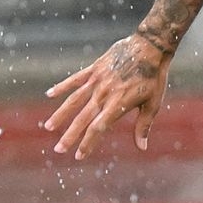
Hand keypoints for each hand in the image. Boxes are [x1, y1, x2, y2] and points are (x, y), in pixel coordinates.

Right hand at [43, 32, 171, 158]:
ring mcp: (97, 81)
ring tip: (49, 127)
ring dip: (61, 114)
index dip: (88, 143)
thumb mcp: (153, 103)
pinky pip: (75, 79)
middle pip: (83, 118)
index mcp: (118, 104)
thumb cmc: (154, 77)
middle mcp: (104, 94)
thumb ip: (143, 126)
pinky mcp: (94, 69)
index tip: (78, 155)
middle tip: (58, 149)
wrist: (150, 47)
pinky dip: (62, 86)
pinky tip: (49, 94)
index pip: (98, 128)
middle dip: (70, 135)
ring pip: (74, 100)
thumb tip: (141, 147)